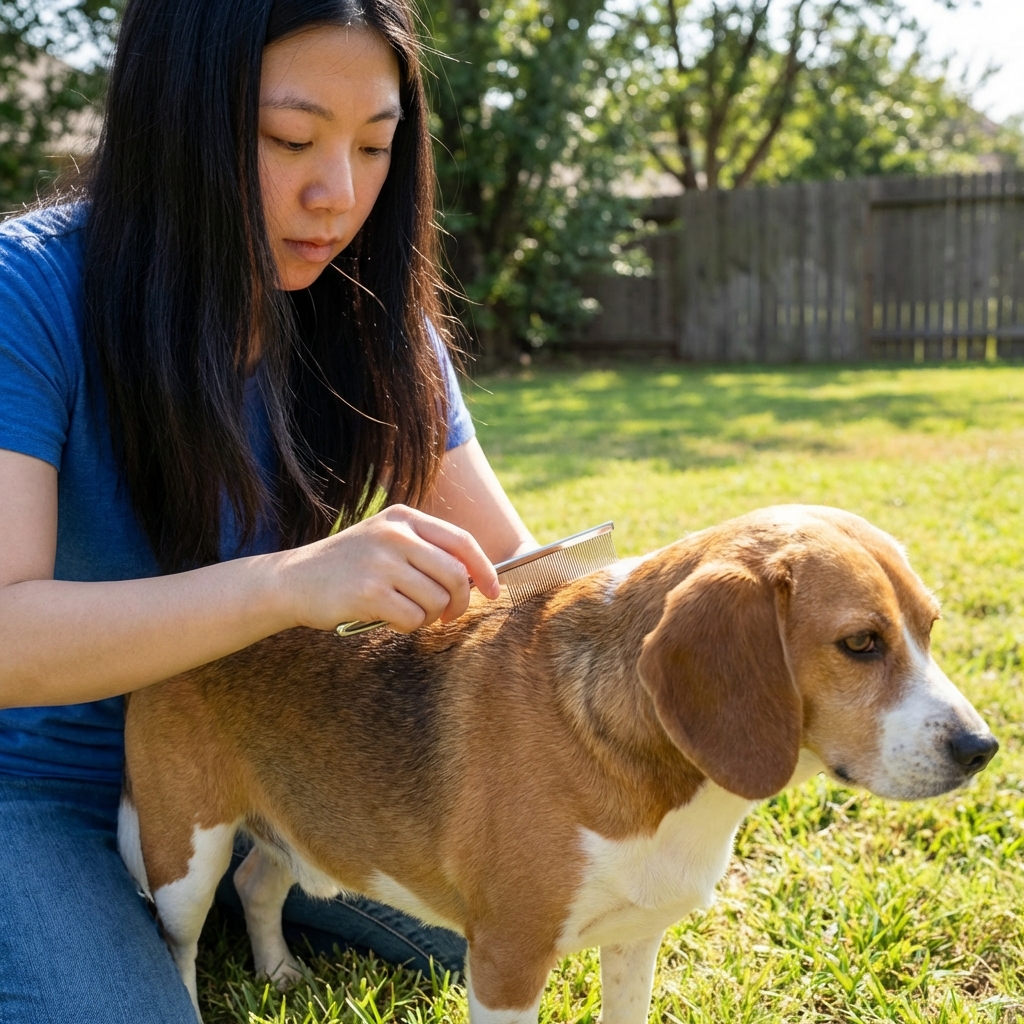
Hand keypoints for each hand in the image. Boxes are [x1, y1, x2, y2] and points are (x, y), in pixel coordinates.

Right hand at [274, 505, 500, 632]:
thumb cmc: (348, 566)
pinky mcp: (368, 593)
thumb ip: (426, 550)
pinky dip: (407, 627)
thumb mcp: (386, 540)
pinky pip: (412, 619)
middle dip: (459, 602)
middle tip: (448, 616)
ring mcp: (381, 562)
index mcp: (404, 517)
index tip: (493, 591)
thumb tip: (475, 577)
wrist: (293, 580)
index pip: (462, 541)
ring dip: (428, 617)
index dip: (484, 569)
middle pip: (455, 574)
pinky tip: (388, 619)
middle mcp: (394, 535)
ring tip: (407, 613)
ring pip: (436, 601)